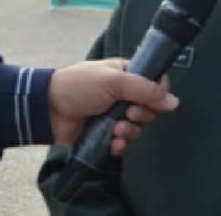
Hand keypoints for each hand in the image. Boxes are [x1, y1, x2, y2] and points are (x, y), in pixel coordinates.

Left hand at [48, 58, 179, 155]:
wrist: (46, 108)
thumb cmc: (79, 86)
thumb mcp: (114, 81)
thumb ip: (146, 90)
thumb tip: (175, 102)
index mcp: (127, 75)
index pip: (155, 84)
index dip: (158, 95)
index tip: (151, 100)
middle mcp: (123, 95)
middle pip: (149, 110)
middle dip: (141, 116)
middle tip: (127, 114)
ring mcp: (114, 116)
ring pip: (137, 128)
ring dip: (130, 132)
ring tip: (115, 130)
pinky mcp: (104, 134)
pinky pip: (123, 143)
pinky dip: (120, 145)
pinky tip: (112, 144)